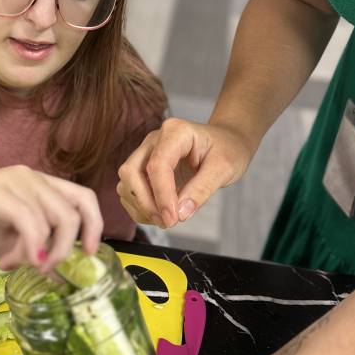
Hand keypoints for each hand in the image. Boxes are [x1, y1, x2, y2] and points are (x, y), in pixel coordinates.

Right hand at [0, 165, 103, 270]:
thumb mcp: (8, 244)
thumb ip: (34, 253)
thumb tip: (58, 275)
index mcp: (40, 186)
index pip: (84, 198)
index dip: (94, 226)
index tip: (89, 254)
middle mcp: (32, 178)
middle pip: (73, 211)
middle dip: (67, 248)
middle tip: (45, 269)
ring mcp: (14, 181)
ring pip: (54, 218)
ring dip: (43, 252)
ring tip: (16, 264)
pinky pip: (28, 220)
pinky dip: (31, 245)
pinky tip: (15, 261)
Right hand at [117, 118, 253, 227]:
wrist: (227, 142)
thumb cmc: (228, 150)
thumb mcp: (224, 168)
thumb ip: (202, 190)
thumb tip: (180, 214)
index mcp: (175, 132)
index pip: (157, 165)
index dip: (162, 196)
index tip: (173, 219)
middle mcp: (154, 140)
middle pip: (131, 172)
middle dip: (146, 202)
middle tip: (168, 222)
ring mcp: (145, 153)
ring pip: (126, 182)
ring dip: (140, 206)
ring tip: (166, 221)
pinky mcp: (143, 168)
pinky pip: (129, 190)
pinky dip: (139, 208)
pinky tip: (159, 215)